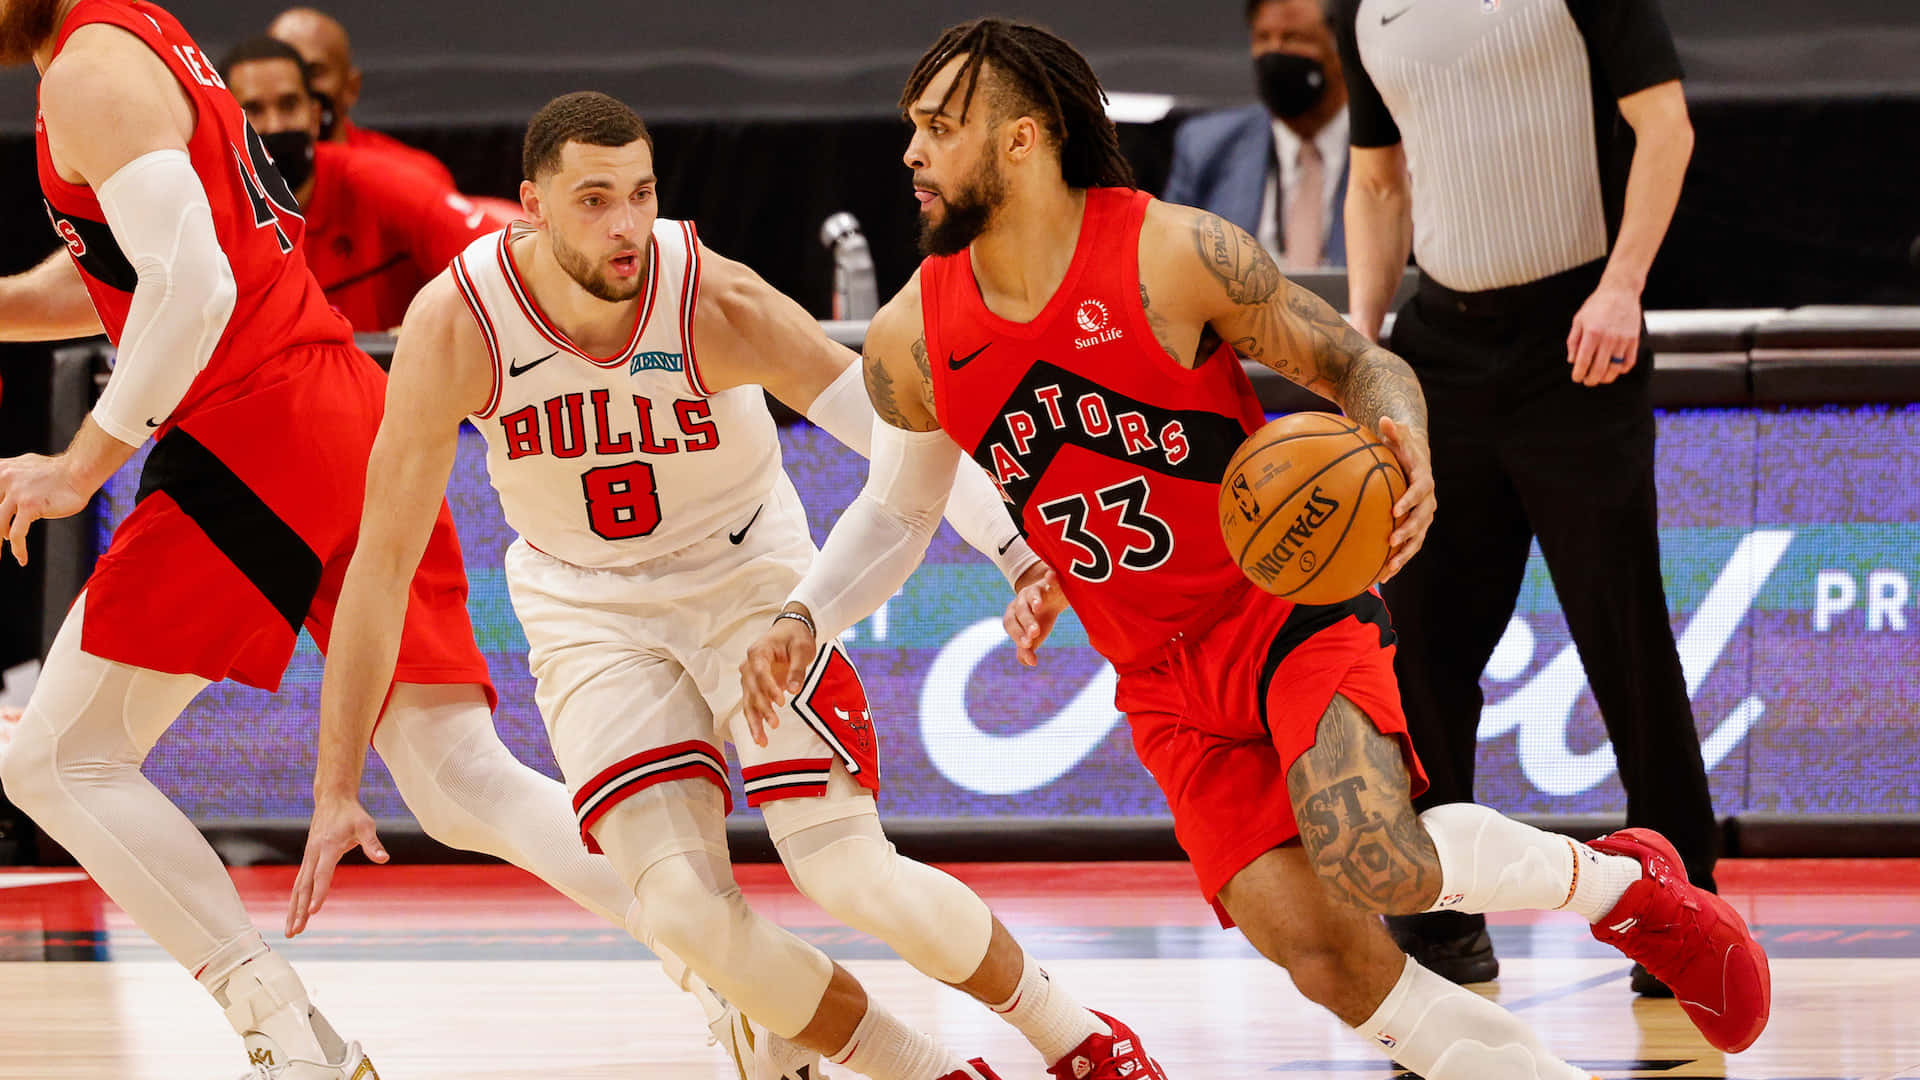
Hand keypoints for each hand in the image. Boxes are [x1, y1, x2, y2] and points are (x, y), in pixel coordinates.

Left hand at [0, 453, 90, 566]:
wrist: (79, 472)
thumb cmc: (57, 472)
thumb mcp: (25, 467)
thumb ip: (10, 478)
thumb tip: (5, 493)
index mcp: (1, 470)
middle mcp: (5, 479)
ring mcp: (17, 493)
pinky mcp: (30, 506)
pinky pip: (17, 533)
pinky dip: (18, 549)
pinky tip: (22, 559)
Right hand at [286, 793, 386, 937]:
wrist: (332, 800)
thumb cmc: (352, 814)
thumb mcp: (366, 825)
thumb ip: (373, 843)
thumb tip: (384, 859)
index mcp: (328, 847)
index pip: (322, 874)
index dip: (318, 893)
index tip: (314, 911)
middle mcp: (313, 854)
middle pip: (304, 886)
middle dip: (299, 910)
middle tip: (295, 931)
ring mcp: (308, 857)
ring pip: (298, 888)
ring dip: (293, 910)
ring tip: (291, 932)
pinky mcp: (308, 860)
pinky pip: (299, 883)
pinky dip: (295, 901)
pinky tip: (294, 916)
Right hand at [739, 612, 816, 746]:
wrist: (790, 629)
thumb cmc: (795, 637)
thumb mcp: (801, 649)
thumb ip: (797, 669)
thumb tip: (794, 690)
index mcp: (758, 652)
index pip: (760, 672)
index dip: (769, 687)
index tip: (781, 701)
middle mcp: (749, 665)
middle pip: (752, 689)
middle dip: (763, 708)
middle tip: (775, 724)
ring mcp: (749, 677)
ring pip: (748, 701)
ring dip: (755, 721)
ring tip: (762, 740)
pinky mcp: (755, 686)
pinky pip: (751, 705)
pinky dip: (755, 721)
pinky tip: (759, 737)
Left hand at [1004, 564, 1067, 666]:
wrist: (1052, 598)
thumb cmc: (1040, 619)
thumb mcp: (1033, 636)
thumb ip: (1027, 650)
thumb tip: (1030, 663)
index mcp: (1013, 615)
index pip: (1011, 624)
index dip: (1017, 634)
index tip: (1028, 645)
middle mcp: (1021, 600)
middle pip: (1021, 611)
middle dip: (1027, 622)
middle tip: (1035, 634)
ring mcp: (1035, 589)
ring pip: (1031, 594)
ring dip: (1034, 600)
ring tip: (1038, 607)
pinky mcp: (1051, 581)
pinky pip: (1050, 577)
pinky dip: (1050, 576)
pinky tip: (1051, 575)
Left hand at [1375, 416, 1434, 583]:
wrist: (1415, 461)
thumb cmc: (1402, 447)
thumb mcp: (1399, 436)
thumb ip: (1393, 430)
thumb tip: (1385, 419)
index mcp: (1423, 480)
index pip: (1421, 491)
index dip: (1410, 500)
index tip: (1395, 509)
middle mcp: (1428, 502)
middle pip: (1422, 519)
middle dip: (1408, 531)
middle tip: (1391, 540)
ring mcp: (1423, 517)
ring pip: (1417, 539)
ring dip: (1404, 554)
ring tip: (1388, 569)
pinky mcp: (1415, 529)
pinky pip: (1408, 547)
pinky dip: (1397, 561)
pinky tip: (1381, 577)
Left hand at [1566, 280, 1641, 386]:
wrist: (1620, 291)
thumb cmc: (1598, 304)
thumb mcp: (1579, 319)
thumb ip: (1573, 341)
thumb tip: (1572, 360)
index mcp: (1592, 333)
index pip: (1583, 361)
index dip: (1579, 373)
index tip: (1577, 378)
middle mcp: (1608, 338)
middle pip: (1599, 369)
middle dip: (1591, 379)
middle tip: (1588, 381)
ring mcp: (1623, 340)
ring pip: (1615, 368)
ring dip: (1606, 377)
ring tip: (1600, 377)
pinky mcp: (1634, 339)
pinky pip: (1629, 361)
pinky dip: (1622, 369)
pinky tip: (1616, 369)